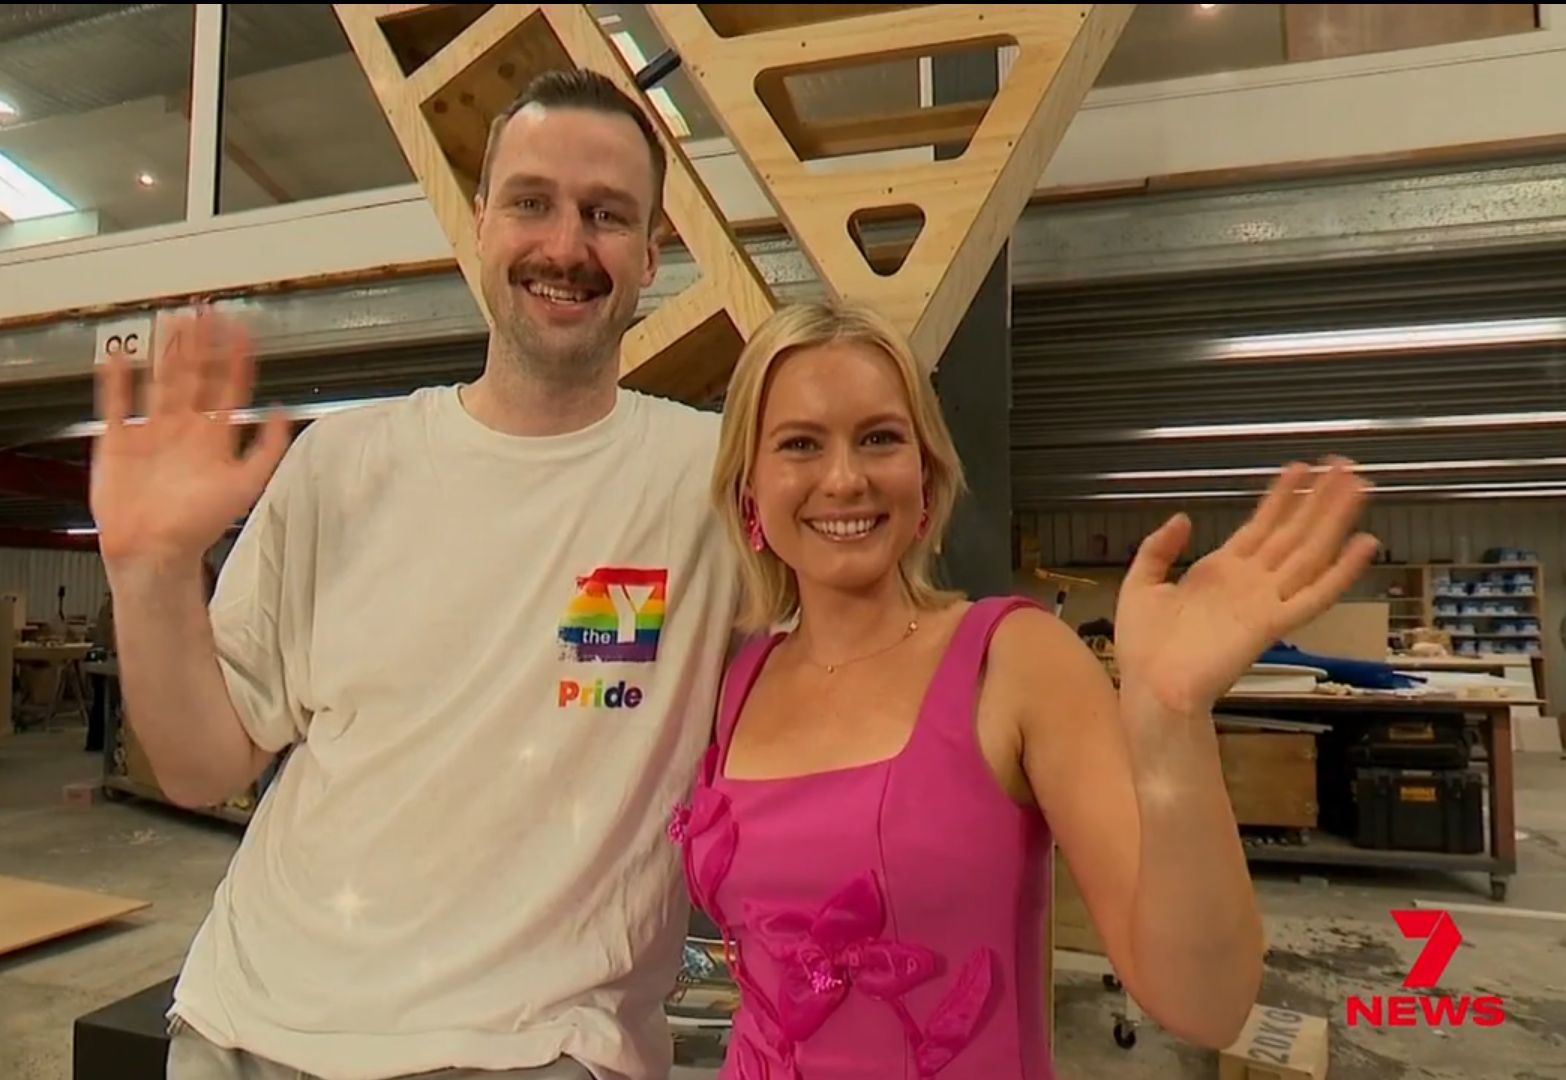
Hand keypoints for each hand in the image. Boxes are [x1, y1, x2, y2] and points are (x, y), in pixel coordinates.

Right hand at [90, 309, 291, 569]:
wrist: (156, 550)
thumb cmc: (200, 524)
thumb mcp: (247, 484)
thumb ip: (267, 448)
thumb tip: (283, 413)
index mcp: (214, 437)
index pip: (228, 386)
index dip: (235, 357)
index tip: (241, 329)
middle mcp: (185, 429)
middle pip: (195, 375)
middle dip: (201, 343)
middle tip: (206, 311)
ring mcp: (152, 432)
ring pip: (161, 381)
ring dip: (167, 352)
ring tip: (173, 321)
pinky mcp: (120, 441)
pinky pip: (117, 405)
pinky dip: (118, 382)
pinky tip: (121, 358)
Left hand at [1113, 458, 1377, 714]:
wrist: (1151, 688)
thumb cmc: (1144, 647)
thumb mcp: (1140, 585)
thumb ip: (1159, 549)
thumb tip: (1183, 517)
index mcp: (1218, 571)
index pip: (1259, 526)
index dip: (1280, 498)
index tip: (1300, 468)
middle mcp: (1248, 582)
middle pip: (1292, 532)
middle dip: (1317, 498)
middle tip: (1344, 465)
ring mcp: (1264, 601)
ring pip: (1309, 552)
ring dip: (1333, 519)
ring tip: (1357, 485)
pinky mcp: (1272, 624)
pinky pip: (1315, 594)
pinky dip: (1342, 571)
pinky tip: (1364, 545)